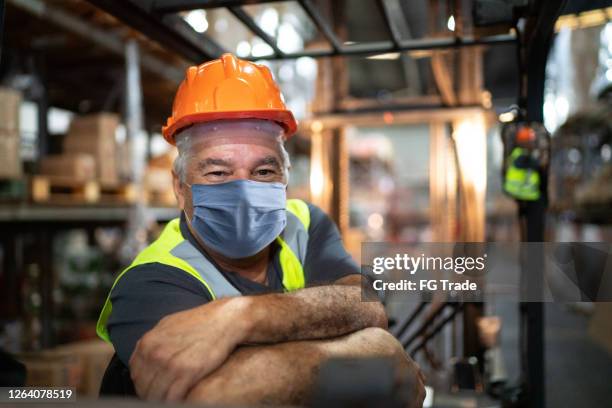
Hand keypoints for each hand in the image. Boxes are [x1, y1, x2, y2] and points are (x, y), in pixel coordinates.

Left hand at [128, 296, 249, 400]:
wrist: (225, 319)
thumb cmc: (202, 322)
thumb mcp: (170, 325)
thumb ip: (154, 341)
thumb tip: (144, 353)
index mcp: (147, 342)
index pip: (135, 374)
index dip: (143, 384)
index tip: (153, 388)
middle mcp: (154, 353)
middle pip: (143, 387)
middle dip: (151, 394)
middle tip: (163, 396)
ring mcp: (169, 363)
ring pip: (155, 395)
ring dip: (162, 400)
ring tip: (173, 399)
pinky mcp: (186, 372)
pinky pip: (172, 398)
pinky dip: (175, 402)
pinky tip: (183, 398)